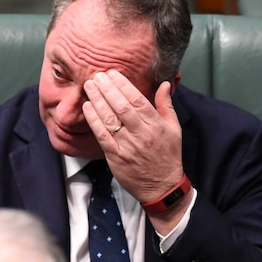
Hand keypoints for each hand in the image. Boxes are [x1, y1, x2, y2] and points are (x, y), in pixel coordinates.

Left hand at [82, 70, 182, 204]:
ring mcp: (127, 147)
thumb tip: (165, 83)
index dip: (123, 85)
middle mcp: (141, 135)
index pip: (138, 100)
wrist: (162, 187)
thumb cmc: (168, 156)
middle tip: (97, 75)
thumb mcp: (174, 129)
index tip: (112, 73)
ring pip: (109, 119)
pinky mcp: (116, 157)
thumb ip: (166, 105)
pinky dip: (94, 120)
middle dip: (107, 89)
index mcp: (156, 126)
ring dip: (97, 101)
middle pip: (121, 107)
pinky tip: (87, 107)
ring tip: (89, 86)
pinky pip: (102, 136)